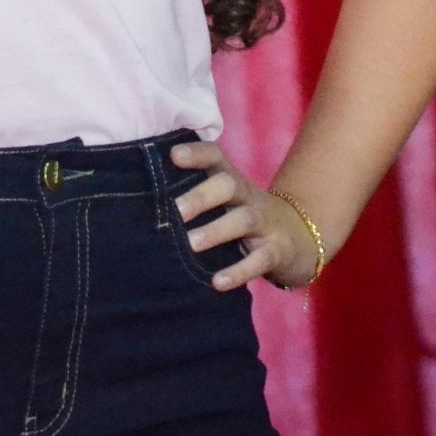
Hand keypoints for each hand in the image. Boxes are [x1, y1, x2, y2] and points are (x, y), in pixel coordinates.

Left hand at [169, 140, 320, 290]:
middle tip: (176, 211)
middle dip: (202, 196)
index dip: (196, 153)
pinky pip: (259, 260)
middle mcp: (247, 196)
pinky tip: (217, 282)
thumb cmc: (241, 216)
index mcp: (230, 180)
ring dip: (216, 231)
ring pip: (243, 219)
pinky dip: (238, 271)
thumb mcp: (223, 201)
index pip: (215, 157)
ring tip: (191, 244)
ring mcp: (265, 222)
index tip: (172, 155)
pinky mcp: (276, 250)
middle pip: (228, 185)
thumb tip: (138, 198)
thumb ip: (192, 195)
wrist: (297, 237)